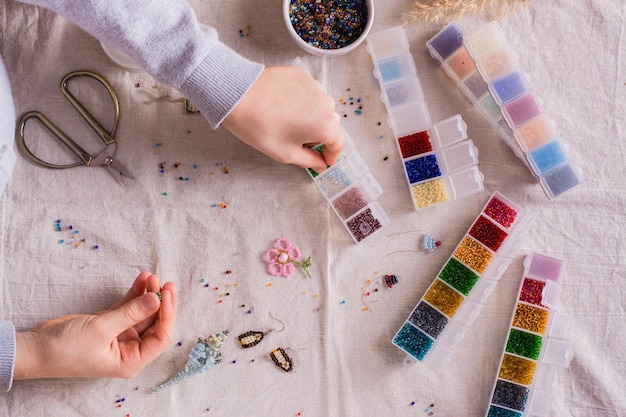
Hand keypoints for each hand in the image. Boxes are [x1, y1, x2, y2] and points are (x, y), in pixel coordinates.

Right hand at [14, 272, 176, 379]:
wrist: (36, 348)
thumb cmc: (66, 349)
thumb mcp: (102, 329)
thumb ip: (131, 313)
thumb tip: (157, 299)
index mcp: (131, 360)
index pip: (161, 337)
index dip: (167, 315)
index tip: (166, 294)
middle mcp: (129, 349)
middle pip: (154, 323)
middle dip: (160, 302)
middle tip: (164, 282)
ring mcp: (120, 335)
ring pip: (142, 312)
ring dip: (148, 294)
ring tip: (151, 276)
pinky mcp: (109, 323)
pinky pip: (128, 306)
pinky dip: (135, 293)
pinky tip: (142, 278)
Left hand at [222, 66, 342, 173]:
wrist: (237, 95)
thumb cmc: (260, 127)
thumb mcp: (285, 153)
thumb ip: (309, 161)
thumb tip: (321, 164)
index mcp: (326, 124)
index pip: (338, 144)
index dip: (330, 155)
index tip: (322, 160)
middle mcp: (326, 102)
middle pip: (329, 124)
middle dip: (317, 135)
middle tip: (296, 142)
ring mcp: (314, 85)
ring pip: (319, 107)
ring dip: (309, 116)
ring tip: (286, 121)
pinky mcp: (301, 74)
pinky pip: (308, 92)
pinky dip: (301, 100)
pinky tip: (282, 105)